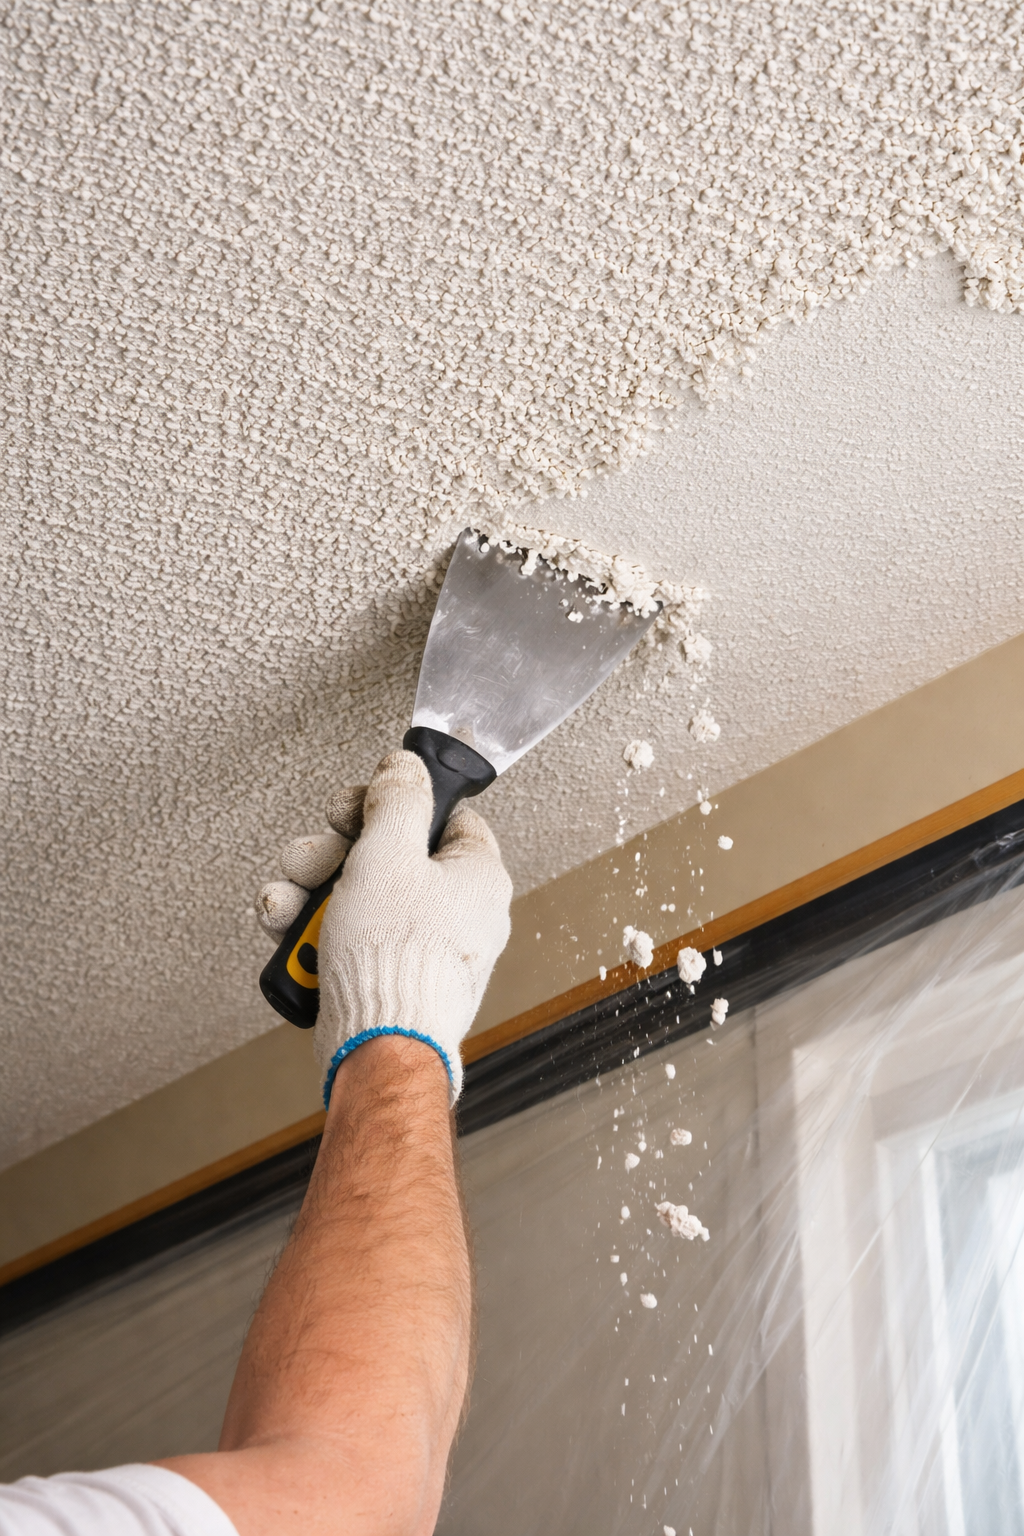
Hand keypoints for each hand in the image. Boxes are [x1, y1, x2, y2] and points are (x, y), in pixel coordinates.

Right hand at [256, 751, 511, 1104]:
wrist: (377, 1046)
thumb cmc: (396, 958)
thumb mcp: (388, 853)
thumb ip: (395, 801)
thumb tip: (404, 768)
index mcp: (477, 876)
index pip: (443, 816)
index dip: (393, 805)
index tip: (357, 807)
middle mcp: (458, 913)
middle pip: (389, 856)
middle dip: (334, 854)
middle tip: (311, 859)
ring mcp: (421, 949)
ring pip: (360, 898)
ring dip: (312, 894)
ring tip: (287, 902)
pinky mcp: (387, 978)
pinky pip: (350, 939)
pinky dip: (316, 933)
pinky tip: (287, 933)